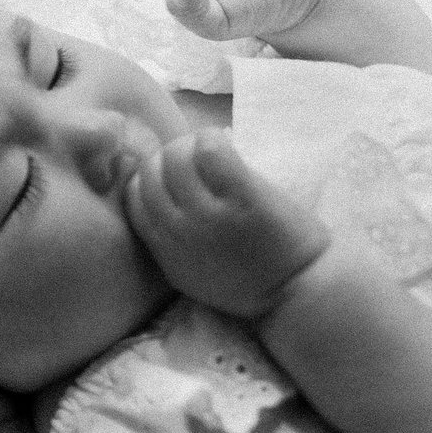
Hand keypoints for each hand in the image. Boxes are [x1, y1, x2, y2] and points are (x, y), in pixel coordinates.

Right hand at [124, 130, 330, 317]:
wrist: (299, 293)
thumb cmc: (251, 283)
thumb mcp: (191, 274)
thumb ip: (169, 242)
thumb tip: (162, 199)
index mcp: (165, 249)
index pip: (133, 198)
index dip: (149, 178)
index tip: (170, 175)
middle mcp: (179, 231)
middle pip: (150, 173)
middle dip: (166, 157)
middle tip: (192, 155)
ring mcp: (210, 215)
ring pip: (176, 158)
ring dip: (190, 144)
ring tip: (211, 147)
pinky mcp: (242, 198)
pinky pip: (210, 151)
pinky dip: (211, 139)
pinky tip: (224, 142)